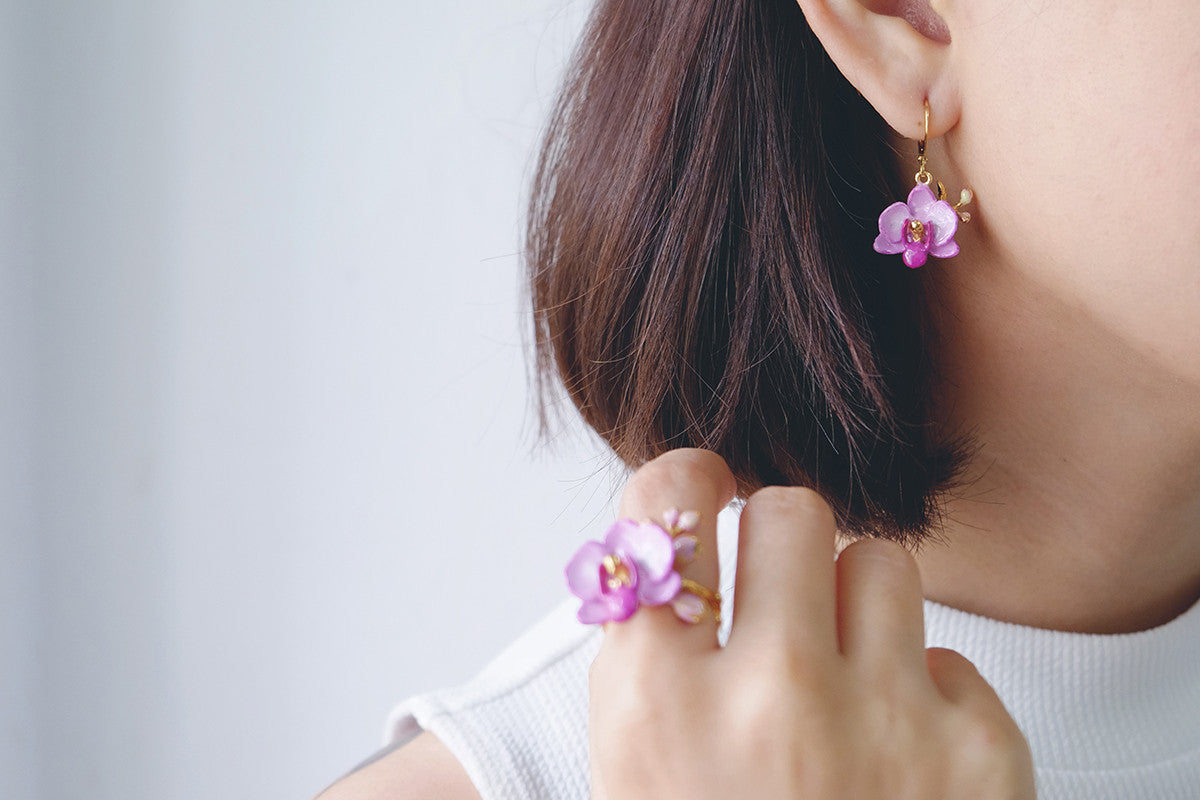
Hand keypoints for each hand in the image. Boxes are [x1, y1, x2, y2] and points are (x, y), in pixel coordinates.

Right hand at [588, 449, 1034, 799]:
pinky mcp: (980, 755)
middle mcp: (770, 700)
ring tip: (840, 683)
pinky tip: (894, 758)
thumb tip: (661, 536)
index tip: (700, 491)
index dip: (682, 484)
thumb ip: (646, 652)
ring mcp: (883, 724)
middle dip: (780, 541)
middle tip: (778, 591)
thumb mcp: (633, 767)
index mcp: (658, 704)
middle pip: (792, 509)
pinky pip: (950, 656)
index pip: (665, 507)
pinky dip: (921, 696)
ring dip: (855, 613)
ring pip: (880, 563)